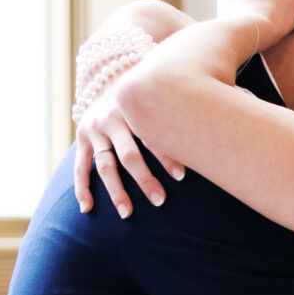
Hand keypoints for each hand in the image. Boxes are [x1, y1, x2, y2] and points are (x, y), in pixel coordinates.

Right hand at [73, 85, 184, 216]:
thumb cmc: (146, 94)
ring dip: (116, 191)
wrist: (107, 80)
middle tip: (159, 201)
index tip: (182, 177)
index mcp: (134, 107)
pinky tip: (87, 209)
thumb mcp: (159, 95)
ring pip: (105, 166)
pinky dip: (82, 188)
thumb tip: (214, 126)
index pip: (151, 135)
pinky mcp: (81, 139)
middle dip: (144, 179)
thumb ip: (180, 108)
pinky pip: (79, 167)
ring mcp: (94, 130)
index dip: (167, 156)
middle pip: (128, 155)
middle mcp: (111, 119)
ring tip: (127, 213)